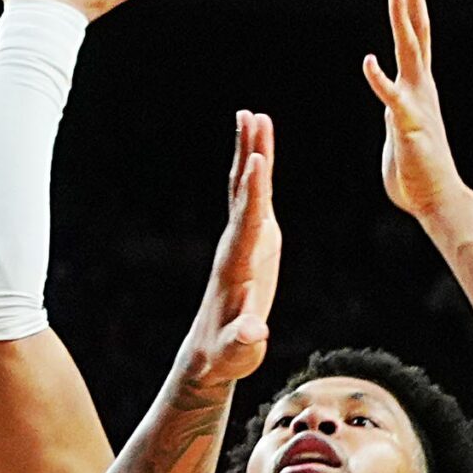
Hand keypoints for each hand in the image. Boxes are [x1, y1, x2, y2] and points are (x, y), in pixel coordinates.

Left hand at [188, 109, 278, 382]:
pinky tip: (261, 152)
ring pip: (245, 191)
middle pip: (242, 194)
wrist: (211, 355)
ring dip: (251, 153)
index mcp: (235, 267)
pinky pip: (254, 201)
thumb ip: (244, 342)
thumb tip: (253, 332)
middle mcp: (234, 246)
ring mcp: (241, 243)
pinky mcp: (250, 245)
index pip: (245, 223)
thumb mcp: (236, 354)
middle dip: (249, 156)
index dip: (253, 192)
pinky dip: (258, 174)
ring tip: (255, 115)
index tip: (257, 159)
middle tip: (253, 116)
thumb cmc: (225, 357)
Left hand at [363, 0, 470, 223]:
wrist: (434, 199)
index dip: (413, 6)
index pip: (417, 37)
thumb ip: (397, 112)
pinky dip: (378, 79)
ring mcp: (415, 103)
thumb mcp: (403, 130)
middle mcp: (420, 87)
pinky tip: (367, 61)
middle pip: (418, 32)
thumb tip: (393, 107)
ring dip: (401, 19)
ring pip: (408, 52)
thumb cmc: (417, 171)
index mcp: (417, 87)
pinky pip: (390, 98)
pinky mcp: (406, 124)